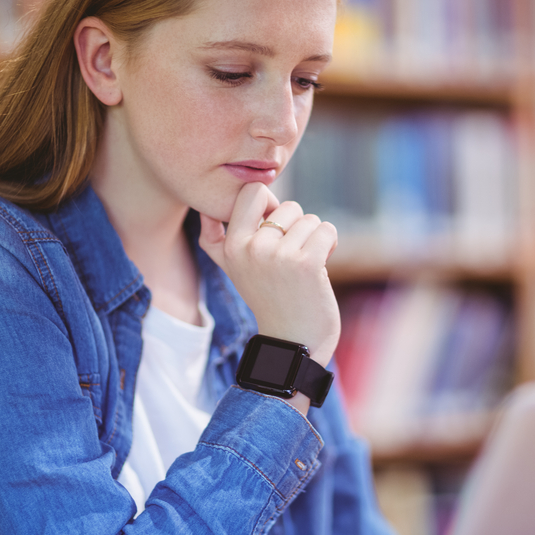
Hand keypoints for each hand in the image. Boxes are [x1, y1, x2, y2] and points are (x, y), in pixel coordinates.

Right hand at [199, 182, 339, 367]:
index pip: (252, 192)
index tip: (275, 229)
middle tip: (291, 258)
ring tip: (303, 266)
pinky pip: (326, 230)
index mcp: (231, 246)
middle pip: (288, 206)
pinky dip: (330, 244)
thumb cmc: (268, 299)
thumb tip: (204, 211)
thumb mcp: (233, 270)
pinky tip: (321, 265)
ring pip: (310, 219)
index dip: (270, 204)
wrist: (293, 342)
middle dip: (297, 228)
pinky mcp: (306, 263)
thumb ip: (215, 240)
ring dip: (314, 240)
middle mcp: (251, 248)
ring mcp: (278, 256)